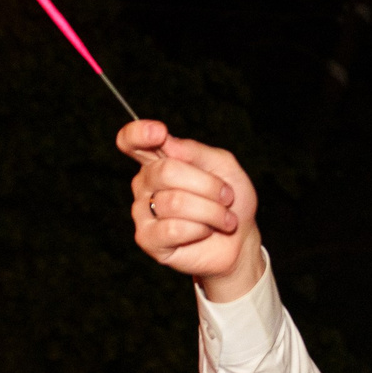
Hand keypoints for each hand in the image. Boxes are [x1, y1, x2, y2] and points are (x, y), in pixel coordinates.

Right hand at [121, 121, 263, 302]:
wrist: (240, 239)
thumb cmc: (230, 200)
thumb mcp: (223, 165)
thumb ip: (195, 151)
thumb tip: (168, 143)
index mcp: (157, 160)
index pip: (130, 141)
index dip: (138, 133)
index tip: (160, 132)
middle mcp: (145, 183)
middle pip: (166, 171)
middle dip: (207, 185)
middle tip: (226, 196)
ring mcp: (142, 212)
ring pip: (174, 202)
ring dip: (210, 211)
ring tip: (224, 218)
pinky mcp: (148, 239)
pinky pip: (173, 229)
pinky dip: (200, 229)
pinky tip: (207, 231)